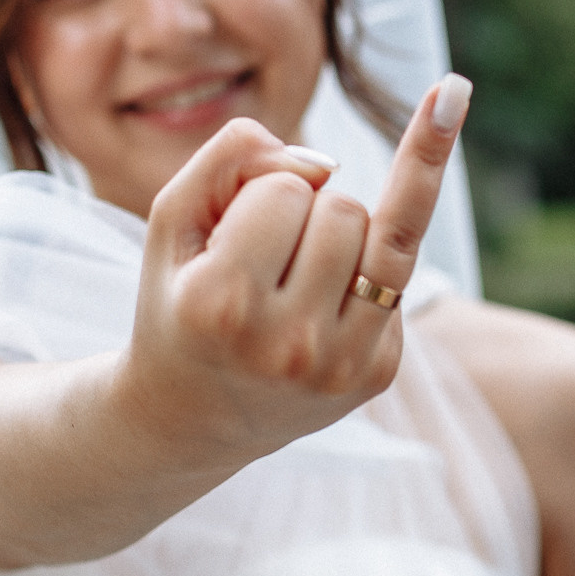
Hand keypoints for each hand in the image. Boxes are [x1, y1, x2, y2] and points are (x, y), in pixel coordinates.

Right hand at [120, 75, 471, 464]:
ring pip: (389, 236)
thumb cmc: (183, 301)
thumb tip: (325, 162)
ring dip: (347, 236)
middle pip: (344, 208)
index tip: (232, 232)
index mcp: (222, 303)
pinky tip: (329, 298)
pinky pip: (401, 278)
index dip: (261, 193)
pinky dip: (367, 271)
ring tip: (296, 279)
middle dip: (309, 212)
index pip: (285, 188)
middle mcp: (286, 343)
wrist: (190, 417)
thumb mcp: (174, 222)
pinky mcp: (378, 373)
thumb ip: (229, 158)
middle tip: (268, 259)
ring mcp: (339, 364)